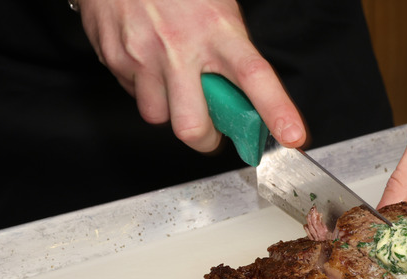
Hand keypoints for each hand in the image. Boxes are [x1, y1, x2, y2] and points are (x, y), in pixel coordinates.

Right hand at [77, 0, 304, 150]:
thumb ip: (233, 52)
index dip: (276, 110)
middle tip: (212, 130)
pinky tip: (150, 64)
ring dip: (171, 110)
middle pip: (192, 126)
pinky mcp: (114, 58)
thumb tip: (247, 96)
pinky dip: (146, 88)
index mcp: (218, 30)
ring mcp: (143, 54)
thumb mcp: (219, 10)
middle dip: (204, 138)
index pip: (254, 76)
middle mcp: (180, 46)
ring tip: (175, 83)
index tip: (292, 135)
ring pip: (158, 116)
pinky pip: (134, 95)